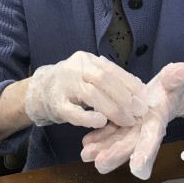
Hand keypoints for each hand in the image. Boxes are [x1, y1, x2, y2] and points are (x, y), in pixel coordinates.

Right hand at [24, 51, 147, 129]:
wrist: (39, 91)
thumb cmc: (71, 84)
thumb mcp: (88, 75)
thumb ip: (109, 79)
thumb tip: (139, 88)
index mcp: (86, 59)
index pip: (111, 69)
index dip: (130, 83)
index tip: (145, 97)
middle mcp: (74, 68)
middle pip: (103, 79)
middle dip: (125, 96)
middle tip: (139, 111)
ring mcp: (64, 86)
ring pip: (91, 95)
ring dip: (113, 109)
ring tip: (127, 120)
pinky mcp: (56, 104)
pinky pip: (73, 112)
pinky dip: (88, 117)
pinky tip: (101, 123)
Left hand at [82, 63, 183, 179]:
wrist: (174, 90)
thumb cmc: (178, 85)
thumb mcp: (180, 79)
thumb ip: (178, 77)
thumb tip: (183, 70)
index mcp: (159, 119)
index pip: (153, 138)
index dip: (146, 152)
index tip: (137, 170)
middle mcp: (146, 128)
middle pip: (131, 145)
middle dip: (115, 155)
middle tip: (99, 164)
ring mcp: (134, 126)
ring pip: (118, 141)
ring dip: (102, 149)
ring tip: (85, 155)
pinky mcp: (125, 122)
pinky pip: (111, 131)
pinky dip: (99, 137)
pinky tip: (86, 142)